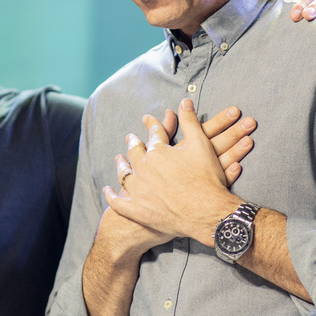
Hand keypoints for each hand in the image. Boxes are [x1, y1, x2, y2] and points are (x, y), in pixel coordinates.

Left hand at [106, 99, 238, 245]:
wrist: (208, 213)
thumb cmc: (207, 179)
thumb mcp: (201, 145)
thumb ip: (191, 122)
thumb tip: (184, 101)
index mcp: (158, 152)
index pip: (153, 134)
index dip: (151, 125)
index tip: (147, 119)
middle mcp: (144, 169)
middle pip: (135, 153)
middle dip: (133, 143)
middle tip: (130, 138)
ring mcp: (138, 191)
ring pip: (124, 174)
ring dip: (121, 165)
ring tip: (119, 159)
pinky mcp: (137, 211)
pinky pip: (118, 202)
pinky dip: (111, 196)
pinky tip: (107, 191)